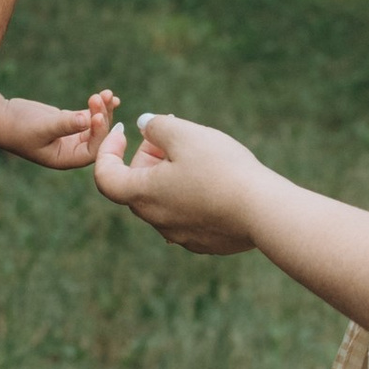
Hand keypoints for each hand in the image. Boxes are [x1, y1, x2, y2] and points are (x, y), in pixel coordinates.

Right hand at [0, 84, 118, 168]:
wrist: (0, 118)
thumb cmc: (17, 127)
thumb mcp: (42, 126)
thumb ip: (66, 124)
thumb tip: (88, 119)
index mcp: (66, 158)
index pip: (92, 150)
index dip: (99, 133)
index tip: (98, 115)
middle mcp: (72, 150)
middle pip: (97, 136)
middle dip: (102, 116)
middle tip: (103, 96)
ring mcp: (71, 136)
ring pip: (94, 124)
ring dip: (102, 110)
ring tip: (107, 94)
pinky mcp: (68, 122)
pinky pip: (88, 116)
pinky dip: (98, 107)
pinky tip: (109, 97)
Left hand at [93, 108, 268, 252]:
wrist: (263, 210)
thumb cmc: (221, 169)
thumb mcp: (185, 134)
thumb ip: (157, 126)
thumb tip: (145, 126)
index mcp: (142, 195)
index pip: (105, 177)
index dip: (107, 150)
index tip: (123, 132)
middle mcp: (156, 220)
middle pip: (137, 185)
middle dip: (147, 157)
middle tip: (171, 136)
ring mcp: (179, 235)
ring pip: (163, 200)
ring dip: (169, 176)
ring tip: (196, 155)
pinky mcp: (202, 242)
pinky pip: (187, 215)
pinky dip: (191, 195)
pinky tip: (214, 180)